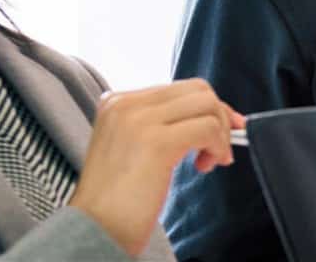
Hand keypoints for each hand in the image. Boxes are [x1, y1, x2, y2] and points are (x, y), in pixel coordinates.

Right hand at [67, 79, 246, 254]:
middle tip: (219, 149)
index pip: (178, 89)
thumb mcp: (130, 147)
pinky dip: (218, 146)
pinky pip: (208, 128)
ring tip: (208, 162)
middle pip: (198, 90)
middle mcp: (126, 104)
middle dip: (220, 117)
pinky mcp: (157, 142)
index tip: (221, 130)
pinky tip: (206, 166)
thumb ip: (157, 126)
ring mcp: (140, 120)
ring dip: (221, 134)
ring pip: (207, 105)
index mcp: (116, 102)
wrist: (95, 228)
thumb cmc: (114, 199)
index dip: (208, 108)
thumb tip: (206, 117)